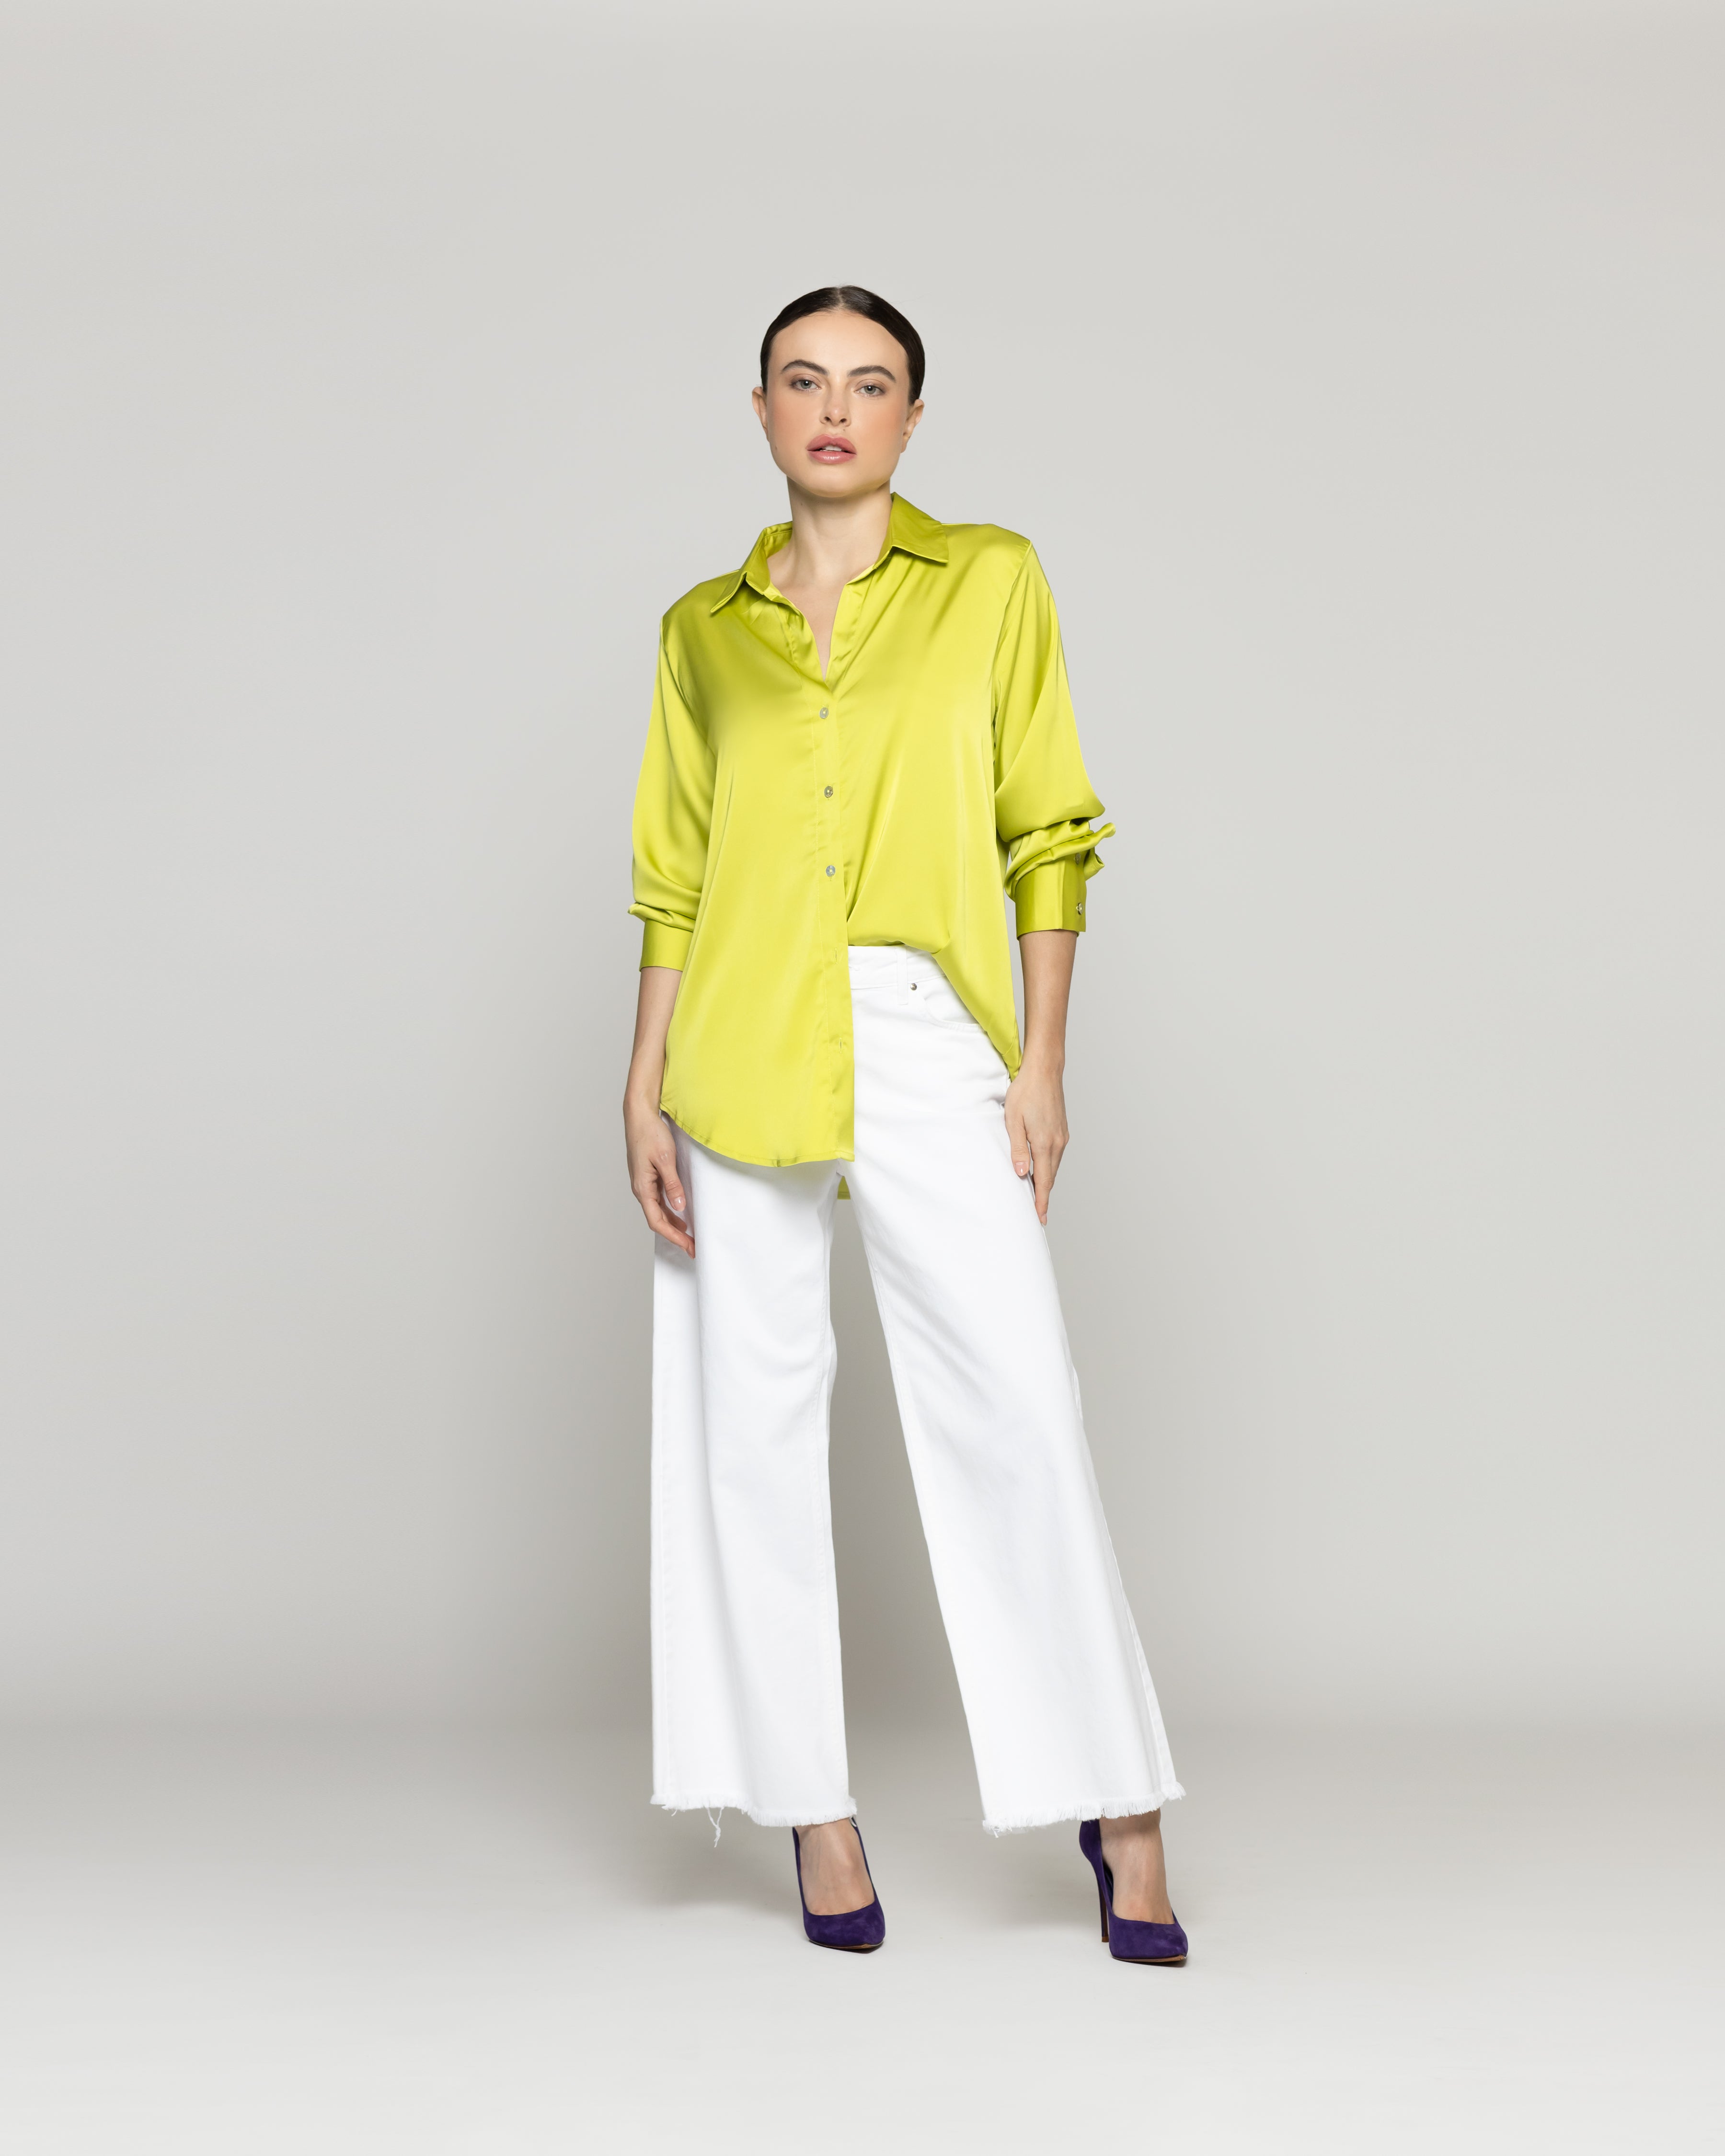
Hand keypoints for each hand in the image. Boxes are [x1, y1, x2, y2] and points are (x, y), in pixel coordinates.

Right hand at [625, 1092, 692, 1256]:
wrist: (639, 1115)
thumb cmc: (649, 1134)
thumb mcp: (665, 1159)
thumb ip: (672, 1184)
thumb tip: (679, 1206)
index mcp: (642, 1187)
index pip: (657, 1221)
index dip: (673, 1236)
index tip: (688, 1246)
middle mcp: (640, 1188)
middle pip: (657, 1219)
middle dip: (675, 1235)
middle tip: (692, 1246)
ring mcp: (643, 1183)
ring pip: (658, 1211)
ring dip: (673, 1224)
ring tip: (689, 1235)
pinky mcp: (648, 1177)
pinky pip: (658, 1200)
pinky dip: (670, 1210)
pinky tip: (680, 1213)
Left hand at [1004, 1053, 1067, 1223]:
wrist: (1044, 1071)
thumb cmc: (1025, 1092)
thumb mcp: (1013, 1120)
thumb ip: (1017, 1149)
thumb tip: (1021, 1173)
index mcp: (1044, 1143)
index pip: (1043, 1180)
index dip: (1041, 1201)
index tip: (1040, 1217)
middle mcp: (1057, 1143)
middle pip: (1050, 1177)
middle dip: (1044, 1196)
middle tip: (1037, 1214)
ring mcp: (1062, 1136)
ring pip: (1053, 1166)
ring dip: (1046, 1181)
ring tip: (1037, 1195)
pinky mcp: (1062, 1130)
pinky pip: (1055, 1155)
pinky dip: (1049, 1167)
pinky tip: (1040, 1169)